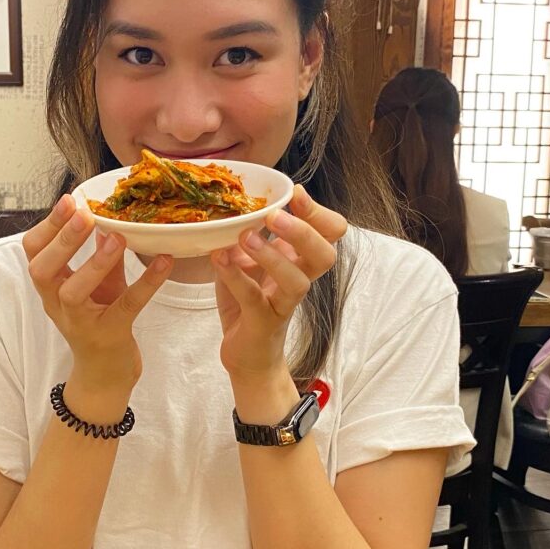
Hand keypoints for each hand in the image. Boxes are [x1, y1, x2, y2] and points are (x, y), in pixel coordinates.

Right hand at [23, 195, 172, 392]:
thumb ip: (98, 252)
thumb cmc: (99, 320)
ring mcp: (80, 322)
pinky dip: (146, 283)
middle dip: (62, 240)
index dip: (48, 225)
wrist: (106, 374)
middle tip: (84, 214)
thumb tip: (106, 215)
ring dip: (93, 263)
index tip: (69, 200)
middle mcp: (57, 304)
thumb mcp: (97, 283)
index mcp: (51, 286)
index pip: (34, 252)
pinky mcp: (109, 335)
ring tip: (116, 238)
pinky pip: (126, 306)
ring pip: (73, 292)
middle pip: (42, 270)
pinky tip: (163, 263)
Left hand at [211, 185, 346, 383]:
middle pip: (324, 254)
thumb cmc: (251, 302)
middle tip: (274, 216)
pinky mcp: (263, 323)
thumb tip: (235, 205)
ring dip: (272, 256)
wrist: (247, 355)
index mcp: (300, 260)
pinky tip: (219, 259)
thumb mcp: (249, 261)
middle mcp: (300, 280)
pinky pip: (253, 298)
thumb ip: (249, 235)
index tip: (295, 193)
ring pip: (296, 281)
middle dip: (304, 231)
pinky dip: (235, 276)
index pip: (330, 232)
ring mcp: (284, 304)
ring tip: (246, 237)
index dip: (319, 212)